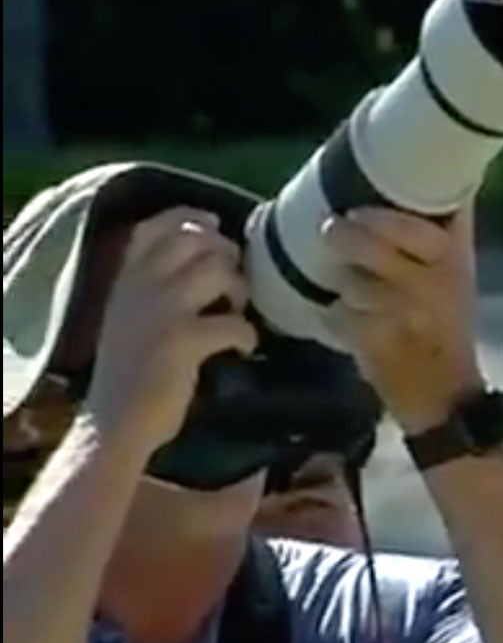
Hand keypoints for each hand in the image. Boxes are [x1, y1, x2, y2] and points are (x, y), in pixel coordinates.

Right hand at [84, 208, 257, 456]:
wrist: (114, 423)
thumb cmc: (129, 373)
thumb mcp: (128, 316)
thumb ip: (151, 286)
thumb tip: (201, 258)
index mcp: (125, 279)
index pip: (156, 227)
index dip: (191, 220)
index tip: (214, 228)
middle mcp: (141, 285)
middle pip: (197, 241)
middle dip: (226, 255)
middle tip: (233, 284)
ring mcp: (161, 310)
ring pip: (219, 271)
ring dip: (239, 291)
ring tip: (236, 314)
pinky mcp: (183, 341)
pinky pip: (234, 323)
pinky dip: (247, 336)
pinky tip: (242, 349)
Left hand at [325, 206, 484, 432]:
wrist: (446, 395)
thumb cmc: (448, 328)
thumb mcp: (459, 278)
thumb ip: (447, 233)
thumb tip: (442, 178)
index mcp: (454, 262)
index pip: (421, 224)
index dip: (386, 215)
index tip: (361, 208)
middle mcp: (434, 285)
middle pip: (376, 244)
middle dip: (347, 235)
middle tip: (331, 231)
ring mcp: (405, 313)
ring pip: (352, 280)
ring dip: (341, 282)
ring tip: (346, 287)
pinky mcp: (377, 341)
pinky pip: (338, 313)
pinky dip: (334, 317)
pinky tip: (345, 322)